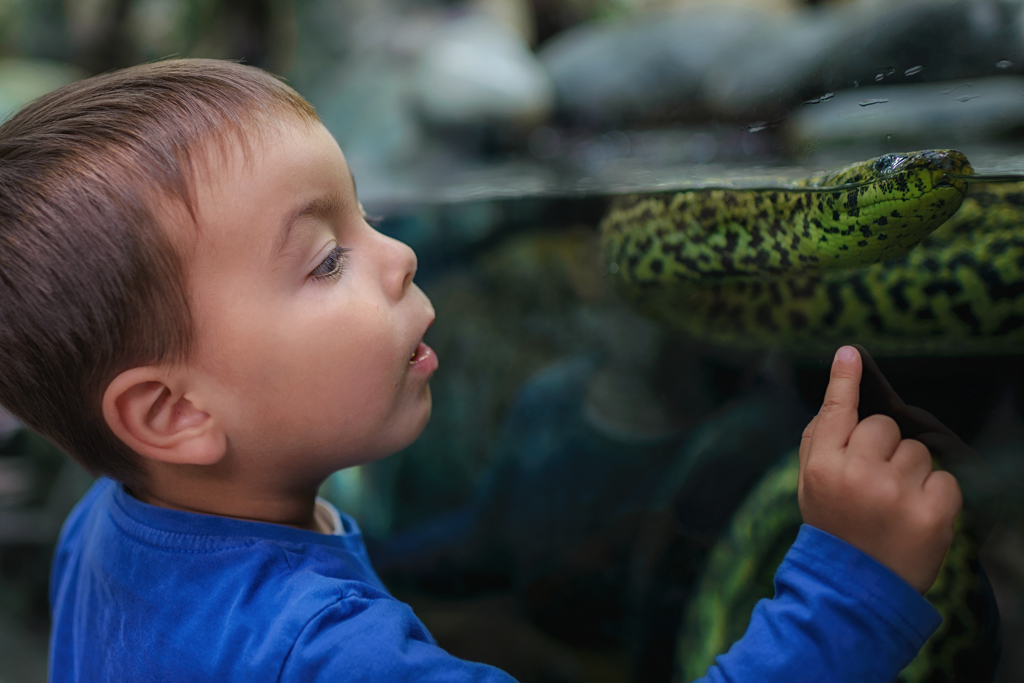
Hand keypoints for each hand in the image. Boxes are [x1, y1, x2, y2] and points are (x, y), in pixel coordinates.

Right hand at [798, 346, 961, 593]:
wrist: (854, 591)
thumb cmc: (833, 528)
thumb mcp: (809, 485)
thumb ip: (820, 439)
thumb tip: (839, 386)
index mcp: (823, 467)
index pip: (835, 412)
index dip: (844, 380)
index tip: (851, 353)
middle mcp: (857, 474)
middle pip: (884, 427)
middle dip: (884, 447)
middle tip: (873, 482)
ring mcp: (895, 494)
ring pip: (918, 451)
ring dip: (912, 472)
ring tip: (894, 504)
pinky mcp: (932, 513)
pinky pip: (945, 478)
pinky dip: (936, 495)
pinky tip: (915, 516)